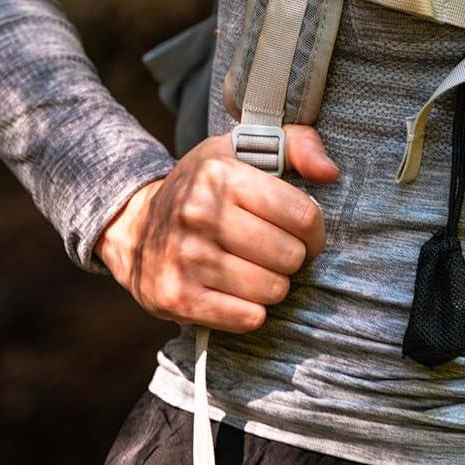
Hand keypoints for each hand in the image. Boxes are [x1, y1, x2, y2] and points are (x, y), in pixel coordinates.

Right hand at [95, 126, 340, 331]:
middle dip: (292, 257)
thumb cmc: (203, 188)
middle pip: (290, 256)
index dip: (315, 230)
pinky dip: (252, 311)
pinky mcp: (178, 298)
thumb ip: (297, 146)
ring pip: (272, 290)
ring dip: (273, 285)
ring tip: (255, 270)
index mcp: (221, 176)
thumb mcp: (241, 150)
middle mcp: (200, 215)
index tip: (305, 233)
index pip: (302, 215)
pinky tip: (238, 293)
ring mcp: (186, 259)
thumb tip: (330, 172)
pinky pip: (248, 318)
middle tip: (276, 252)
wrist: (134, 227)